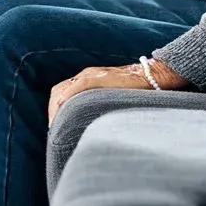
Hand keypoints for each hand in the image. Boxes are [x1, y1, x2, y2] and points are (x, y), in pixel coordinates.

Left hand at [48, 59, 187, 121]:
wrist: (153, 76)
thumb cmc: (135, 91)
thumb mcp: (112, 98)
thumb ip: (100, 107)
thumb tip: (92, 129)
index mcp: (88, 79)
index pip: (61, 91)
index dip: (54, 109)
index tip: (54, 127)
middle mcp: (88, 75)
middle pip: (58, 90)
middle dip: (52, 110)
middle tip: (53, 130)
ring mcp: (94, 75)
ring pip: (65, 88)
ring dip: (56, 107)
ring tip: (56, 125)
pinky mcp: (102, 77)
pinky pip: (80, 84)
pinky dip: (68, 94)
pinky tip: (62, 105)